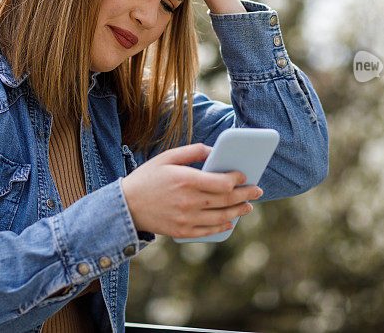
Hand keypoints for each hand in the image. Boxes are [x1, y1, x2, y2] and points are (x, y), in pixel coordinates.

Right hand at [120, 143, 263, 238]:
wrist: (126, 206)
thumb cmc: (147, 178)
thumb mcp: (167, 158)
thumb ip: (192, 152)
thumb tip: (214, 151)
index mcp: (186, 180)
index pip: (223, 182)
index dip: (237, 179)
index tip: (244, 175)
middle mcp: (189, 201)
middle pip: (226, 200)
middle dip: (245, 194)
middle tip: (257, 191)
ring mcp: (186, 219)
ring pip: (221, 217)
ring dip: (238, 212)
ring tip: (248, 206)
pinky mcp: (182, 232)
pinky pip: (208, 231)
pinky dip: (222, 227)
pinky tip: (230, 222)